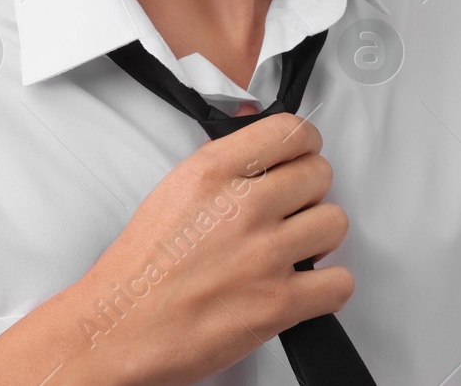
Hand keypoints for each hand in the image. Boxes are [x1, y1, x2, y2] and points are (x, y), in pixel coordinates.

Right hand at [75, 114, 353, 385]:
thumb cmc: (141, 269)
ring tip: (295, 247)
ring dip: (319, 236)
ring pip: (335, 222)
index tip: (304, 154)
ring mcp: (263, 254)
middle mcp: (242, 207)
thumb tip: (261, 145)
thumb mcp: (174, 190)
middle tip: (293, 208)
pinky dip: (328, 288)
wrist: (120, 328)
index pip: (290, 131)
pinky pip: (339, 283)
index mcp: (212, 172)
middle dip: (309, 191)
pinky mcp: (278, 303)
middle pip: (319, 174)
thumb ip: (223, 166)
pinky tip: (305, 285)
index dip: (305, 143)